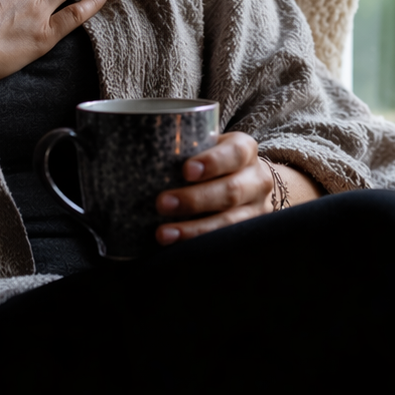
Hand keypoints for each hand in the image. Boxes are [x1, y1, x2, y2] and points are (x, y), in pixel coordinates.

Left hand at [155, 132, 274, 243]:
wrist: (249, 181)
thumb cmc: (215, 161)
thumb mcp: (209, 146)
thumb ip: (185, 148)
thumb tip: (137, 151)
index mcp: (245, 150)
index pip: (234, 153)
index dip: (212, 162)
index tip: (186, 171)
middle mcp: (257, 178)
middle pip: (231, 190)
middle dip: (195, 200)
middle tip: (162, 203)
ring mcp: (257, 208)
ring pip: (230, 222)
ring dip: (194, 229)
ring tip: (163, 233)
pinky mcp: (250, 232)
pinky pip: (227, 242)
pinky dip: (201, 244)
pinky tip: (179, 247)